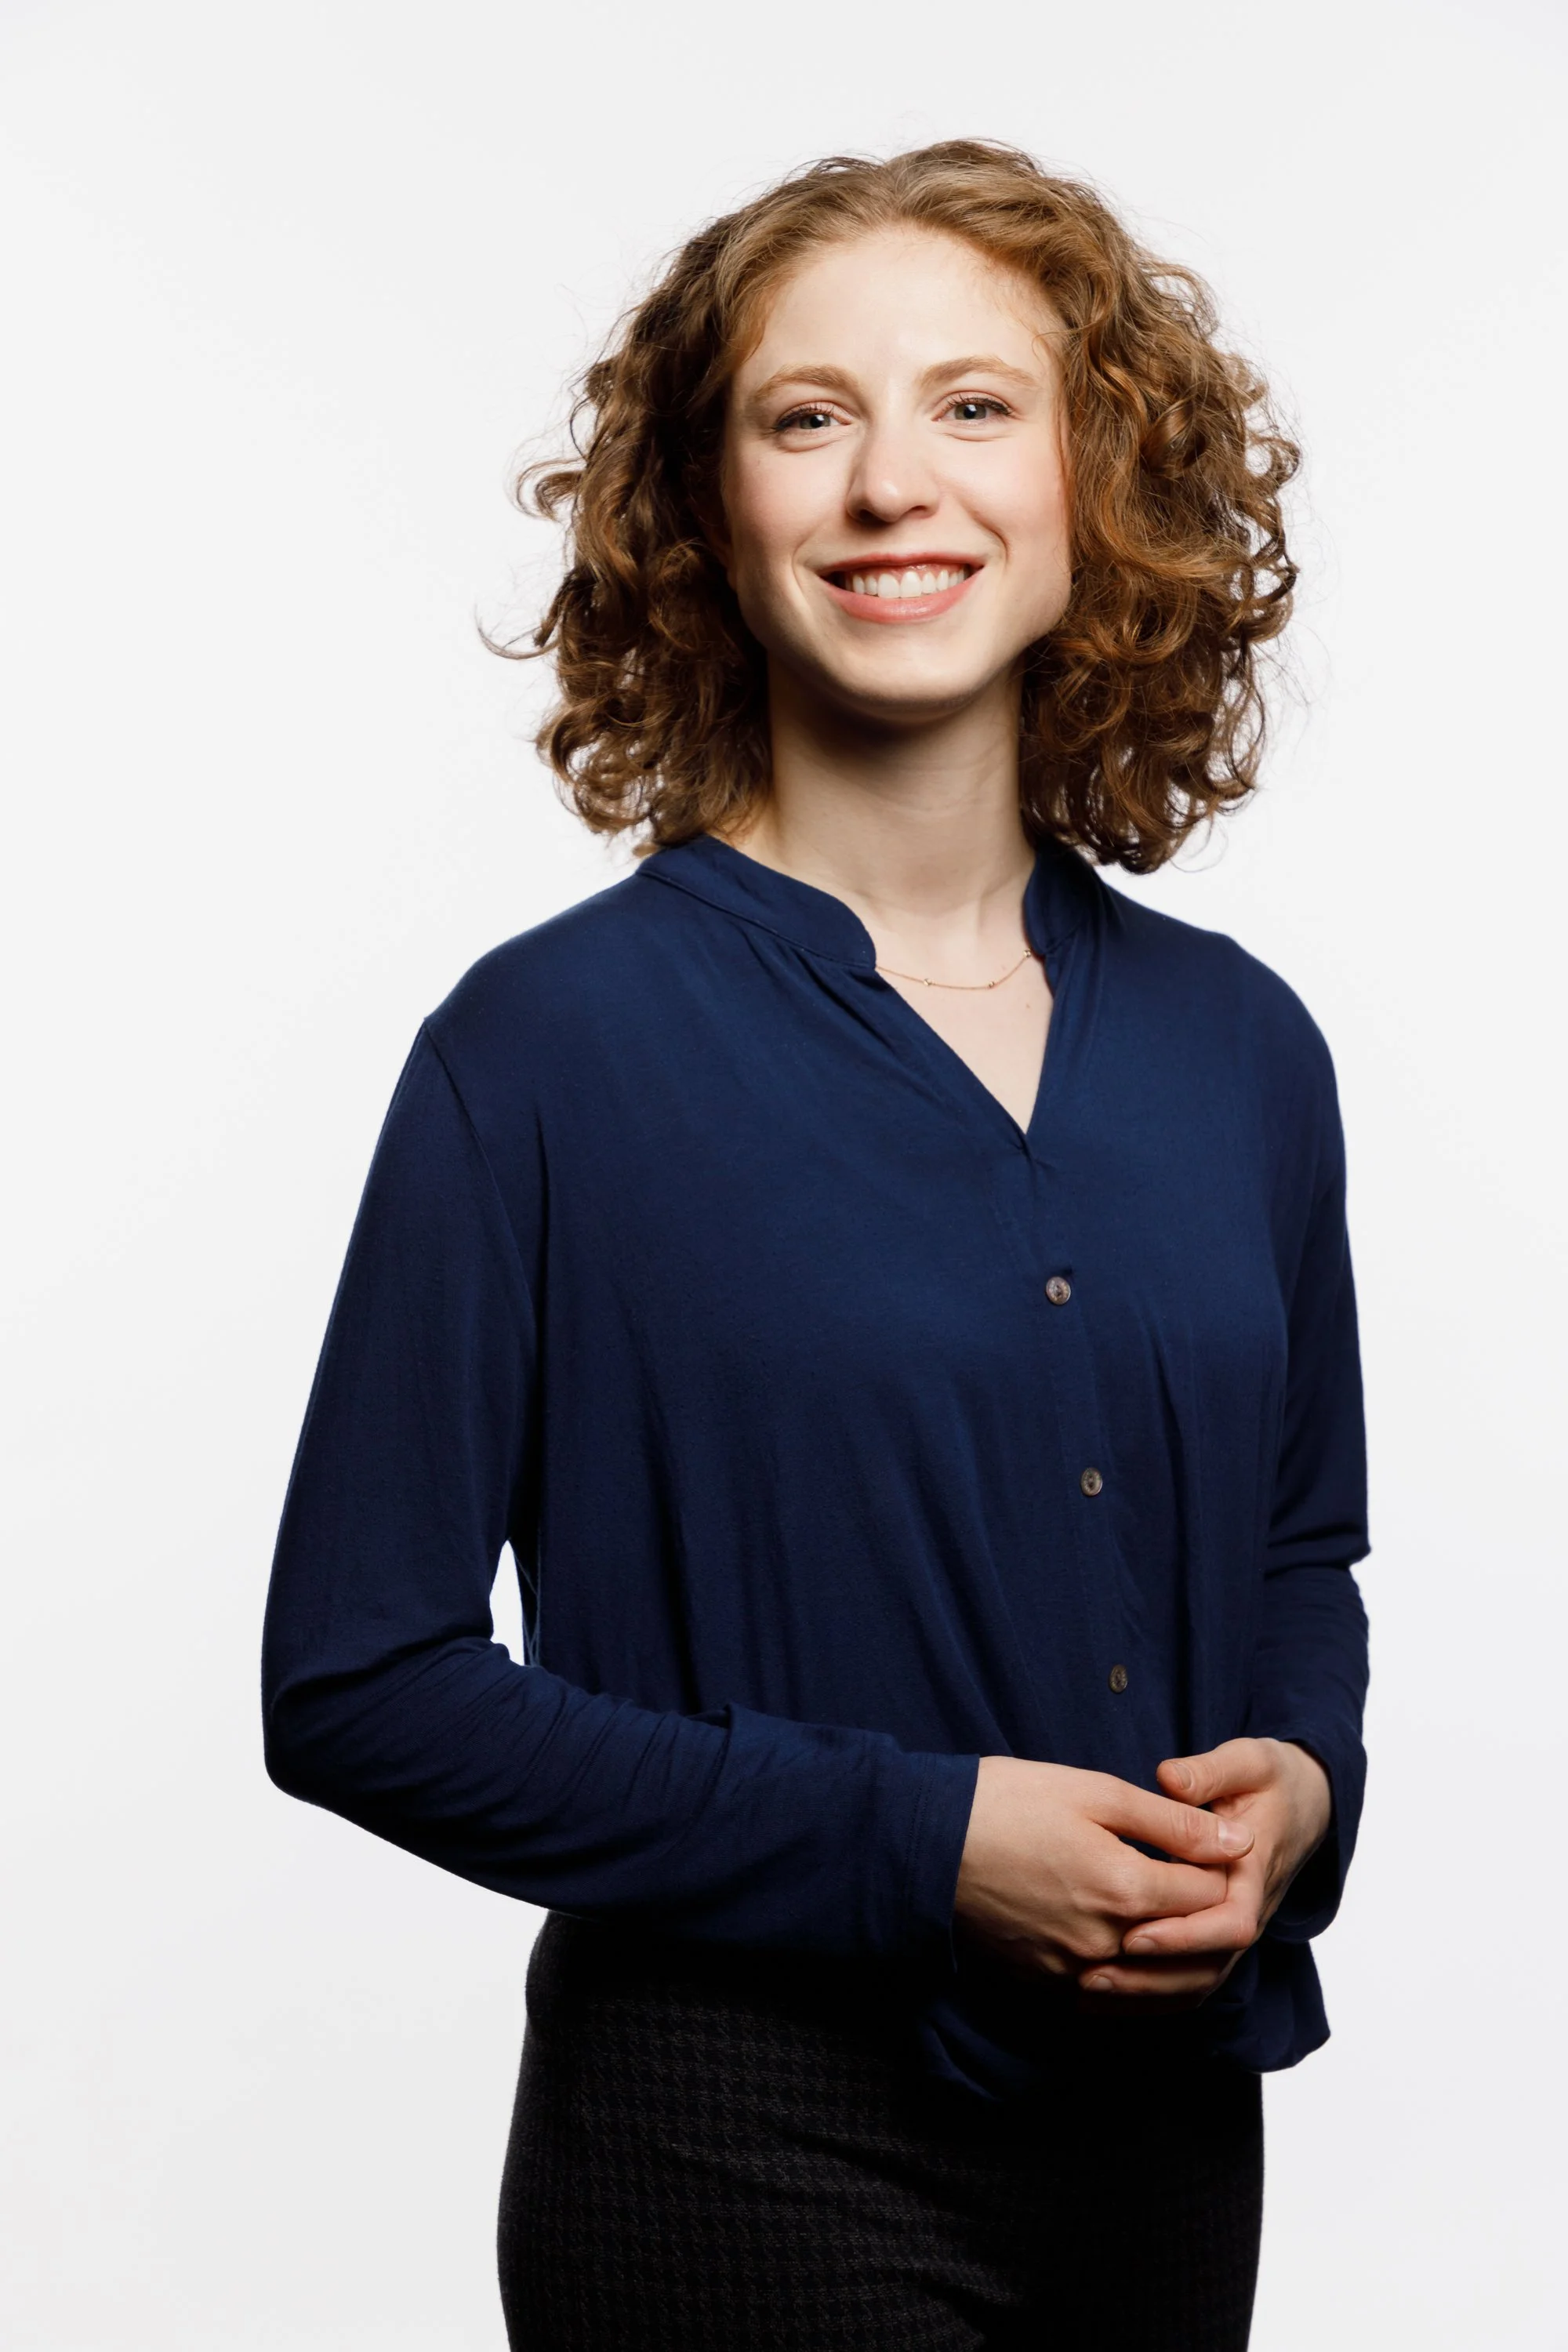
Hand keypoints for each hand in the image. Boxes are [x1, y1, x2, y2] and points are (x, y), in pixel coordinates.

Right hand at [953, 1755, 1253, 1986]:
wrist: (924, 1841)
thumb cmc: (1007, 1802)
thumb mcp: (1095, 1791)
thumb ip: (1173, 1821)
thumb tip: (1238, 1840)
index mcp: (1124, 1889)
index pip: (1211, 1896)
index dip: (1221, 1867)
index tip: (1211, 1846)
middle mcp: (1106, 1944)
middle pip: (1190, 1945)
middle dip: (1206, 1913)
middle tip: (1197, 1876)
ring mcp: (1073, 1971)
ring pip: (1152, 1978)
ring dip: (1173, 1950)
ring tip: (1170, 1911)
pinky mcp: (1044, 1984)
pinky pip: (1108, 1995)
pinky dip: (1129, 1975)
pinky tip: (1125, 1944)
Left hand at [1075, 1738, 1331, 2001]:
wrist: (1304, 1806)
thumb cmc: (1270, 1781)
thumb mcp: (1247, 1763)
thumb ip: (1209, 1772)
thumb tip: (1169, 1779)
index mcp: (1252, 1873)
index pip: (1229, 1923)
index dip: (1184, 1935)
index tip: (1134, 1935)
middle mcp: (1246, 1911)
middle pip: (1207, 1967)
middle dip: (1151, 1976)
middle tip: (1091, 1974)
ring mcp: (1231, 1930)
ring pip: (1196, 1982)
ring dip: (1144, 1992)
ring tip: (1085, 1989)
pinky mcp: (1216, 1937)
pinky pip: (1189, 1980)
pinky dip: (1149, 1994)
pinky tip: (1100, 1995)